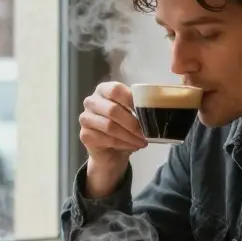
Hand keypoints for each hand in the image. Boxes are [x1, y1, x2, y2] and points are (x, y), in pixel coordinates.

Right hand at [79, 81, 147, 196]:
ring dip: (129, 135)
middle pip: (112, 110)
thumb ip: (139, 106)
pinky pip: (106, 139)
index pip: (115, 90)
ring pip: (109, 126)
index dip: (131, 100)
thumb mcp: (132, 113)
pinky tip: (133, 146)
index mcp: (103, 90)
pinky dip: (123, 144)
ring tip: (142, 141)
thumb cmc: (124, 126)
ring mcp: (85, 118)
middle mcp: (91, 101)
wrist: (110, 150)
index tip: (146, 111)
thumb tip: (157, 108)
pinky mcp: (85, 135)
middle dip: (133, 123)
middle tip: (146, 132)